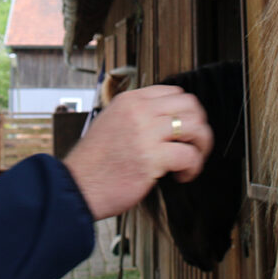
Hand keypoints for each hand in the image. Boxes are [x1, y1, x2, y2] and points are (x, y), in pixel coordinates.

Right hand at [63, 85, 212, 219]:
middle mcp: (139, 112)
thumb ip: (136, 116)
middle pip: (189, 105)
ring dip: (201, 145)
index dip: (185, 111)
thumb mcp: (111, 122)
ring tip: (192, 159)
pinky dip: (192, 167)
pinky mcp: (152, 158)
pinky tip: (182, 175)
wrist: (76, 186)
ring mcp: (146, 134)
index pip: (173, 92)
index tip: (185, 127)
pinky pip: (189, 155)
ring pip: (195, 127)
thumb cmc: (93, 162)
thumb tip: (164, 119)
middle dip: (199, 125)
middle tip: (195, 143)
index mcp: (130, 101)